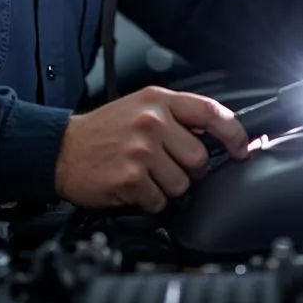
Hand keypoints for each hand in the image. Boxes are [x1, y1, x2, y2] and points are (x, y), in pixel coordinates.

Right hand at [54, 86, 249, 212]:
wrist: (62, 148)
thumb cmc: (104, 130)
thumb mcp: (140, 107)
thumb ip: (175, 116)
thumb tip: (213, 134)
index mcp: (158, 101)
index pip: (210, 111)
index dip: (233, 132)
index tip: (241, 147)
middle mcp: (152, 121)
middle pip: (198, 157)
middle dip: (187, 169)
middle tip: (165, 164)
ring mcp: (141, 150)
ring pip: (182, 183)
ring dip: (167, 187)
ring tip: (145, 174)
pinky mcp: (131, 178)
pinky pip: (159, 201)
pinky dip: (149, 200)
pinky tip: (133, 186)